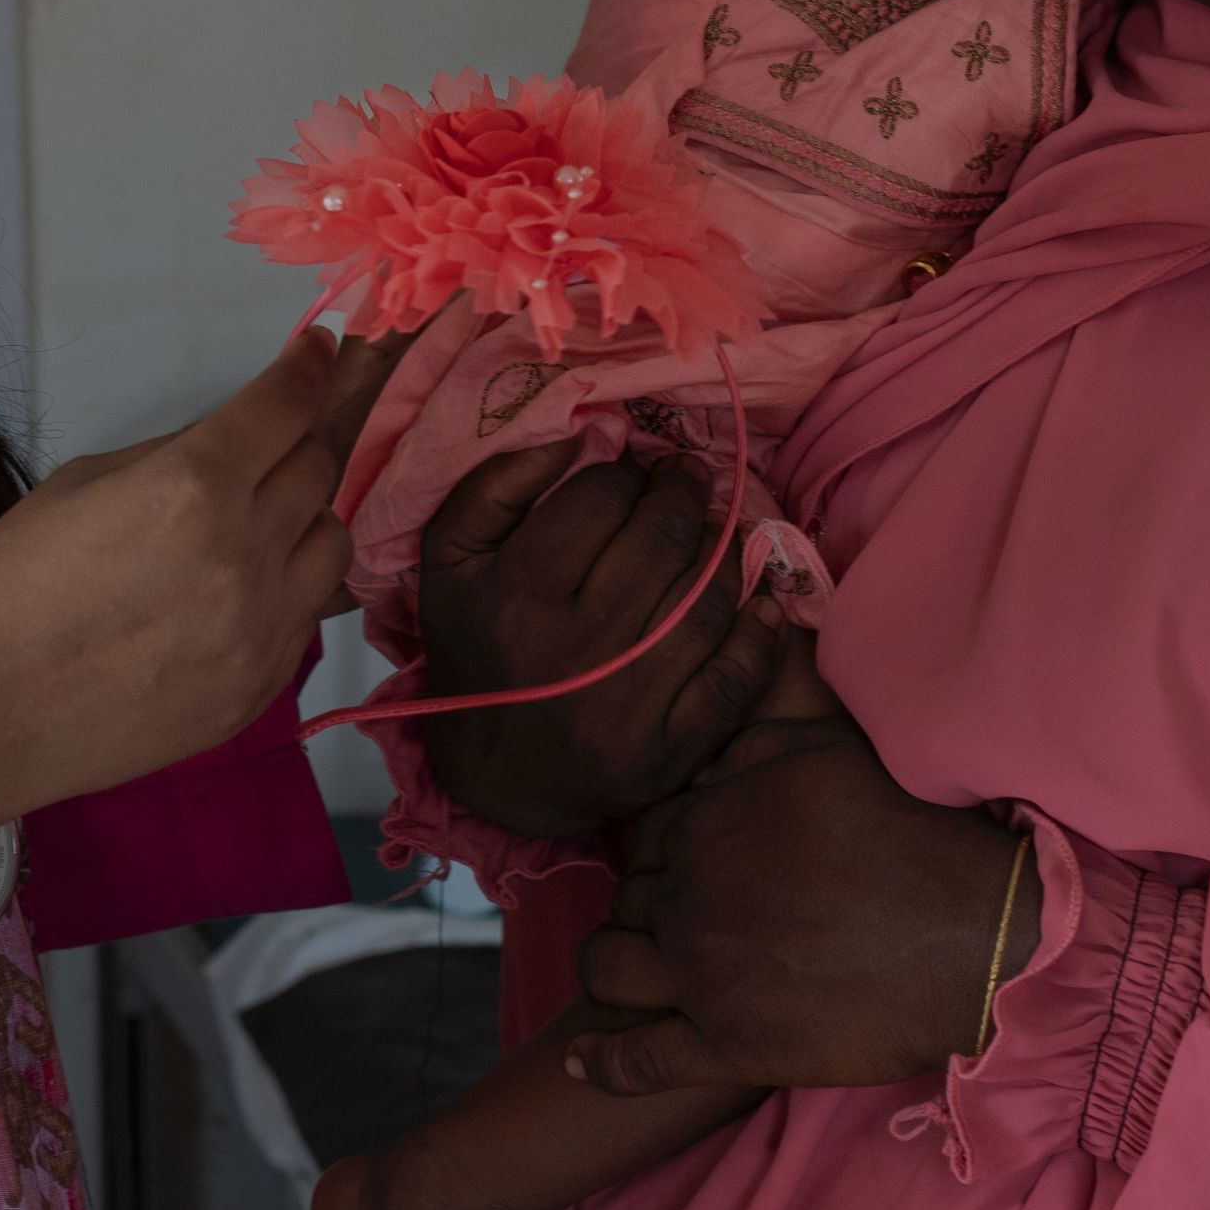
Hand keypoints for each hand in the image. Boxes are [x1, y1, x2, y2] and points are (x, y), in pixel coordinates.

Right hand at [0, 329, 360, 821]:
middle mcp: (246, 554)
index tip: (317, 351)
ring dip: (305, 518)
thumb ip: (169, 456)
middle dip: (298, 440)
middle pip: (318, 469)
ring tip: (259, 525)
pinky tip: (236, 595)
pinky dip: (287, 588)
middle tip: (269, 443)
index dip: (307, 368)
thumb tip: (231, 439)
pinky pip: (308, 614)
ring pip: (333, 543)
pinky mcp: (262, 686)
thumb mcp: (79, 486)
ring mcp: (263, 628)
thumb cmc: (9, 588)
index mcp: (191, 489)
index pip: (285, 408)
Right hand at [413, 449, 788, 840]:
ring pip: (705, 600)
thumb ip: (499, 483)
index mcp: (517, 594)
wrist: (494, 776)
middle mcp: (575, 649)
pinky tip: (759, 600)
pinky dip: (758, 631)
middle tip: (690, 477)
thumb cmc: (475, 648)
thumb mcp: (450, 558)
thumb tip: (585, 434)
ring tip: (717, 529)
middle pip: (661, 541)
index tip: (637, 466)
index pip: (602, 500)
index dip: (627, 471)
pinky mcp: (669, 751)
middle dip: (683, 494)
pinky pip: (735, 678)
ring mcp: (628, 706)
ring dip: (724, 550)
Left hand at [567, 703, 1018, 1098]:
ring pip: (606, 971)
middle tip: (684, 922)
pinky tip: (581, 1061)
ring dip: (612, 967)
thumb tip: (706, 761)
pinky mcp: (723, 1048)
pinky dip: (599, 1063)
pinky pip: (634, 1063)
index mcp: (703, 826)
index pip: (646, 842)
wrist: (964, 933)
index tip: (689, 871)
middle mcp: (686, 899)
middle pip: (627, 902)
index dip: (665, 856)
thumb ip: (749, 747)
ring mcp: (698, 977)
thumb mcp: (823, 751)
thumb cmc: (905, 834)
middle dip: (646, 908)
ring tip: (633, 974)